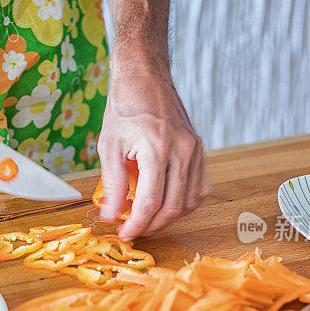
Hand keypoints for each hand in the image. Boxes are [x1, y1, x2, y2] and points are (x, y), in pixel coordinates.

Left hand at [97, 71, 209, 240]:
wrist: (145, 76)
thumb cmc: (124, 106)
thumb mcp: (109, 145)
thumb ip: (113, 184)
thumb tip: (110, 215)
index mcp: (156, 149)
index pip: (150, 202)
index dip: (137, 225)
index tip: (125, 234)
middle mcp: (182, 151)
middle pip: (173, 206)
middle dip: (152, 225)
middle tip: (134, 230)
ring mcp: (194, 150)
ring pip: (190, 200)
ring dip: (169, 216)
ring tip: (149, 219)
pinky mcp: (199, 149)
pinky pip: (200, 187)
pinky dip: (186, 201)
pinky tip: (167, 202)